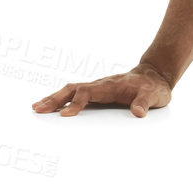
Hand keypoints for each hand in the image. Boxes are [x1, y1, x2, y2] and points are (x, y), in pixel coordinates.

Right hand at [31, 61, 172, 117]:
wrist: (156, 75)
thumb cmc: (153, 87)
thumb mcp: (154, 95)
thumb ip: (145, 102)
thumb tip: (138, 113)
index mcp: (110, 85)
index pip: (88, 93)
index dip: (76, 104)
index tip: (64, 116)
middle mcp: (100, 85)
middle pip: (73, 89)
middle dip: (55, 99)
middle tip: (37, 109)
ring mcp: (98, 89)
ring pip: (72, 90)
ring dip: (55, 98)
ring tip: (37, 107)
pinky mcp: (98, 93)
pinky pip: (76, 95)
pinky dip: (63, 100)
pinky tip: (53, 108)